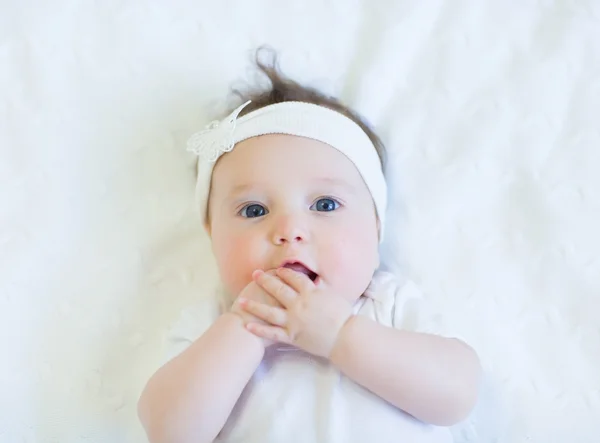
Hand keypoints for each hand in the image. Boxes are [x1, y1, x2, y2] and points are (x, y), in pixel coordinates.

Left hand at [238, 267, 353, 357]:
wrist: (345, 336)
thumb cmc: (343, 316)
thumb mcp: (333, 295)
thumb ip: (321, 287)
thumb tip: (315, 279)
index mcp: (310, 292)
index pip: (294, 278)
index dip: (284, 273)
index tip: (277, 270)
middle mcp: (299, 304)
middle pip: (278, 290)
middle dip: (265, 281)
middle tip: (255, 274)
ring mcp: (294, 320)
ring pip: (269, 312)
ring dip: (254, 306)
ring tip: (241, 301)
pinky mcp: (292, 336)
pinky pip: (273, 333)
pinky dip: (260, 330)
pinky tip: (248, 326)